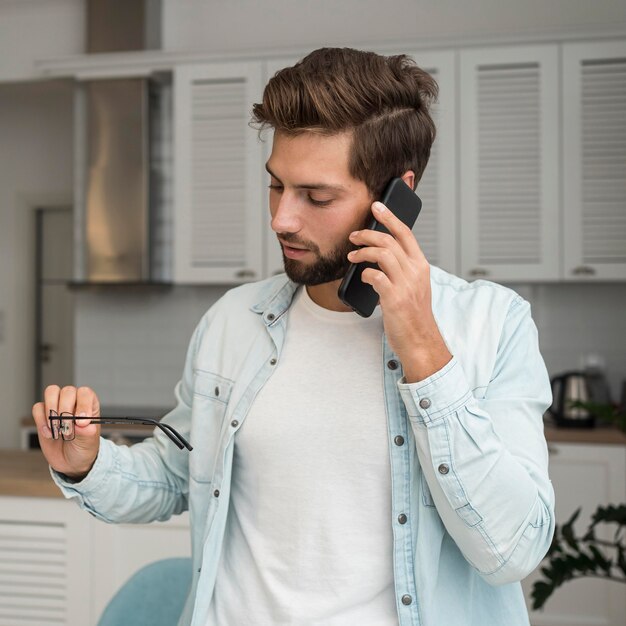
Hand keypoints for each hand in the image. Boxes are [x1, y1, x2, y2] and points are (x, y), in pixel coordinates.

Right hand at [32, 385, 100, 479]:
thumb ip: (87, 433)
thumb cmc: (84, 448)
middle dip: (65, 410)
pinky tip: (49, 434)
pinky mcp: (43, 414)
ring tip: (57, 430)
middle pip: (67, 391)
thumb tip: (83, 426)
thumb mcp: (89, 443)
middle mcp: (74, 401)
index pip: (85, 393)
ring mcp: (57, 405)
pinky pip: (37, 407)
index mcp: (90, 404)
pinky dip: (41, 421)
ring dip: (52, 412)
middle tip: (67, 429)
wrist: (71, 462)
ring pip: (51, 392)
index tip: (81, 422)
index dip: (83, 405)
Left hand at [347, 201, 451, 381]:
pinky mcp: (394, 298)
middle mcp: (415, 272)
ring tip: (352, 256)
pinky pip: (375, 276)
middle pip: (389, 240)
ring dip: (362, 252)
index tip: (377, 206)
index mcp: (421, 266)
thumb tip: (380, 255)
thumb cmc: (413, 315)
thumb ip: (402, 269)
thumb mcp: (413, 287)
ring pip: (382, 254)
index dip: (390, 217)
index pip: (406, 233)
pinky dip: (365, 273)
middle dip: (367, 234)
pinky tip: (362, 278)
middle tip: (354, 237)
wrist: (420, 341)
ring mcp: (406, 284)